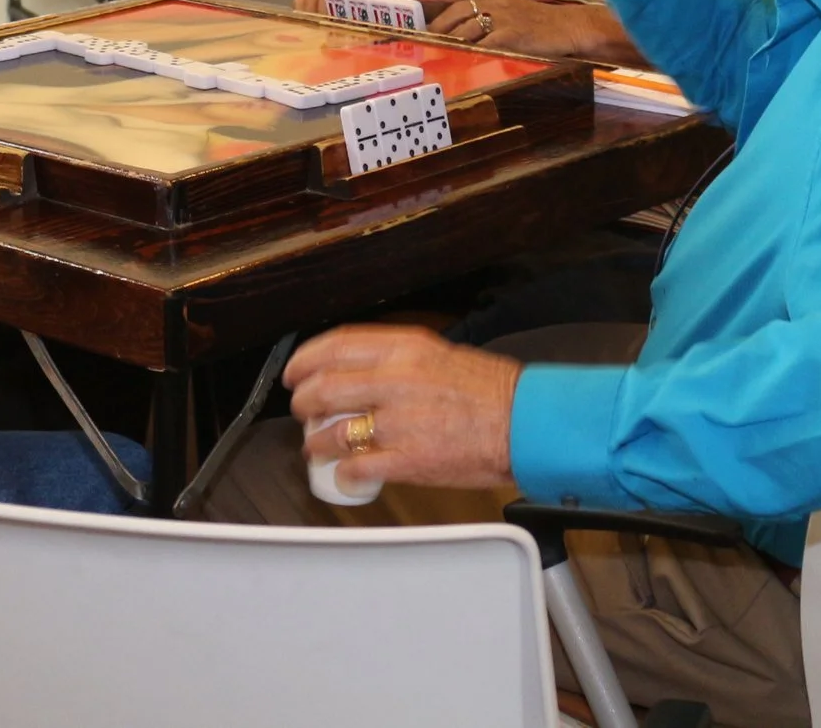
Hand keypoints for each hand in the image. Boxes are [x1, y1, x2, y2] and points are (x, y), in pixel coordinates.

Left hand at [284, 324, 521, 490]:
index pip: (335, 346)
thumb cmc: (491, 392)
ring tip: (317, 447)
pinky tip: (347, 475)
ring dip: (317, 443)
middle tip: (303, 411)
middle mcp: (395, 381)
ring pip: (333, 432)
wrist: (525, 424)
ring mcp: (399, 422)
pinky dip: (345, 474)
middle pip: (323, 389)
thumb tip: (362, 367)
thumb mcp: (440, 353)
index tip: (295, 372)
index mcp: (404, 349)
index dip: (304, 360)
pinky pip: (358, 468)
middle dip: (303, 403)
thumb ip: (397, 358)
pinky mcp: (408, 460)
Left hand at [415, 0, 584, 56]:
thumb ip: (491, 14)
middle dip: (439, 26)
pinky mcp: (512, 34)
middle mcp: (495, 3)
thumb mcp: (512, 10)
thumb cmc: (540, 21)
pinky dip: (473, 52)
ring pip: (468, 29)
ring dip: (451, 41)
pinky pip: (487, 44)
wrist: (568, 26)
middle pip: (458, 12)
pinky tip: (464, 59)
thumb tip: (469, 27)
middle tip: (426, 39)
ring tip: (439, 52)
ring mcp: (503, 18)